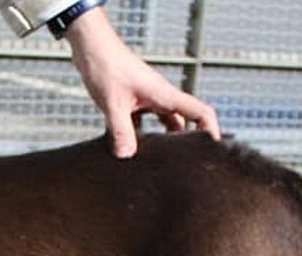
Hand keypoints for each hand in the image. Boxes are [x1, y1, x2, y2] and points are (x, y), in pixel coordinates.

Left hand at [64, 8, 219, 157]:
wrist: (90, 45)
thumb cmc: (105, 66)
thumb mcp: (113, 103)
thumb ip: (121, 130)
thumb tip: (127, 155)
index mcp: (165, 95)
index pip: (201, 112)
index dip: (210, 131)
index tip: (210, 151)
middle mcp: (160, 95)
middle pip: (184, 120)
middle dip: (185, 141)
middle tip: (181, 163)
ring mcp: (147, 96)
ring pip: (163, 120)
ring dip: (161, 138)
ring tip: (155, 159)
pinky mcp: (132, 98)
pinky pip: (143, 118)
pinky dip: (138, 132)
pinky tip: (127, 145)